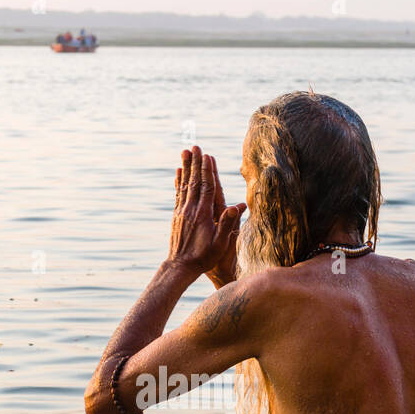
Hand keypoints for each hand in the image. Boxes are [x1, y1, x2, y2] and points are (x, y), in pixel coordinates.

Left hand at [168, 146, 243, 278]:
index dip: (207, 170)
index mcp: (203, 214)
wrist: (181, 267)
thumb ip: (228, 225)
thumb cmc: (204, 258)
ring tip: (185, 152)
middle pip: (194, 181)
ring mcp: (182, 212)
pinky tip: (178, 172)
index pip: (207, 187)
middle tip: (195, 146)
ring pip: (185, 185)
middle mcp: (191, 210)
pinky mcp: (177, 216)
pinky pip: (178, 194)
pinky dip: (179, 181)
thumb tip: (237, 206)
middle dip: (195, 163)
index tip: (207, 155)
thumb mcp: (220, 244)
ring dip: (186, 167)